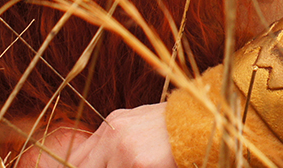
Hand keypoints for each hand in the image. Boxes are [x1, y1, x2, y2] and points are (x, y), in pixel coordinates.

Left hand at [17, 103, 173, 167]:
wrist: (206, 119)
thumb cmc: (177, 127)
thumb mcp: (142, 126)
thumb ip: (117, 141)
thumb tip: (99, 160)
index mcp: (113, 124)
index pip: (77, 158)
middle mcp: (112, 134)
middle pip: (83, 167)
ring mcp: (122, 151)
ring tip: (136, 165)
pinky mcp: (137, 164)